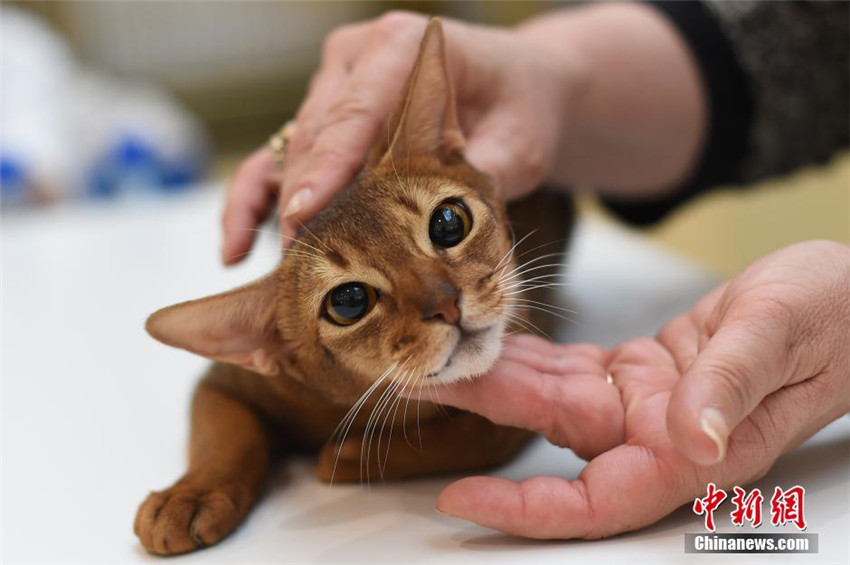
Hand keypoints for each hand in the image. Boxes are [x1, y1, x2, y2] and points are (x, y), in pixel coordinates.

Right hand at [221, 11, 582, 262]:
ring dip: (269, 204)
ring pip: (291, 147)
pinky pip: (285, 157)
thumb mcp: (520, 144)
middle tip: (295, 263)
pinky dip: (261, 199)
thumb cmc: (522, 107)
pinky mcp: (330, 114)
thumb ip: (482, 177)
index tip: (302, 215)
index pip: (357, 111)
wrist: (521, 88)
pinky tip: (238, 246)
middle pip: (316, 134)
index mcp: (404, 46)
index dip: (328, 166)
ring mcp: (337, 84)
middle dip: (302, 201)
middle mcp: (358, 57)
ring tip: (242, 255)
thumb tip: (437, 231)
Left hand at [428, 240, 849, 537]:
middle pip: (558, 438)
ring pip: (557, 399)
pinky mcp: (645, 371)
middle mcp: (663, 435)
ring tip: (443, 358)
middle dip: (489, 413)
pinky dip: (534, 355)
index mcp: (698, 451)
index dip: (529, 509)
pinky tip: (497, 342)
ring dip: (500, 379)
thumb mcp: (784, 334)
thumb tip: (694, 442)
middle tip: (423, 384)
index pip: (600, 501)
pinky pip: (576, 368)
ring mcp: (650, 403)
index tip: (466, 501)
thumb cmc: (836, 313)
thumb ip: (732, 388)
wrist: (849, 290)